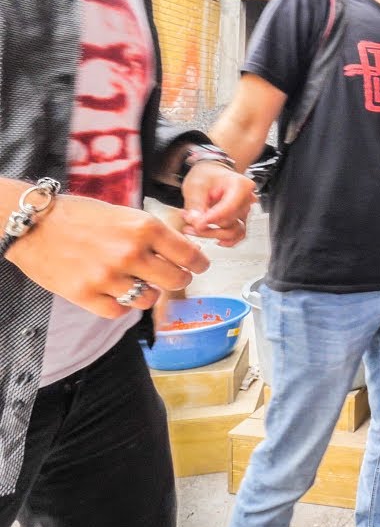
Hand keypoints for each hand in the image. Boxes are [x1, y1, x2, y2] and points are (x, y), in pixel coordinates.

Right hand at [4, 195, 209, 318]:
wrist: (32, 224)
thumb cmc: (80, 216)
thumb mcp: (125, 214)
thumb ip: (155, 234)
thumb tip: (187, 252)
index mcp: (144, 227)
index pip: (189, 255)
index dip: (199, 263)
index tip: (199, 266)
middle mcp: (130, 253)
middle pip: (176, 280)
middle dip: (178, 278)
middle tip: (171, 276)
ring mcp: (108, 277)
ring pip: (149, 299)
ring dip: (148, 293)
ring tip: (136, 282)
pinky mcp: (86, 295)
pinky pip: (119, 312)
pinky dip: (121, 305)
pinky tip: (114, 292)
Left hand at [181, 163, 256, 246]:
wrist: (212, 174)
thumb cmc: (207, 176)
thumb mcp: (196, 185)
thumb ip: (196, 204)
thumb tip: (196, 222)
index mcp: (241, 186)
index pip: (229, 208)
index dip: (211, 218)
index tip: (197, 224)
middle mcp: (247, 200)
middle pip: (230, 221)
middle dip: (207, 226)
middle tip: (189, 223)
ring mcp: (245, 211)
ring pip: (234, 231)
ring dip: (213, 234)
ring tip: (196, 229)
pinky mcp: (240, 220)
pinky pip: (239, 235)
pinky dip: (226, 240)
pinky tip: (215, 239)